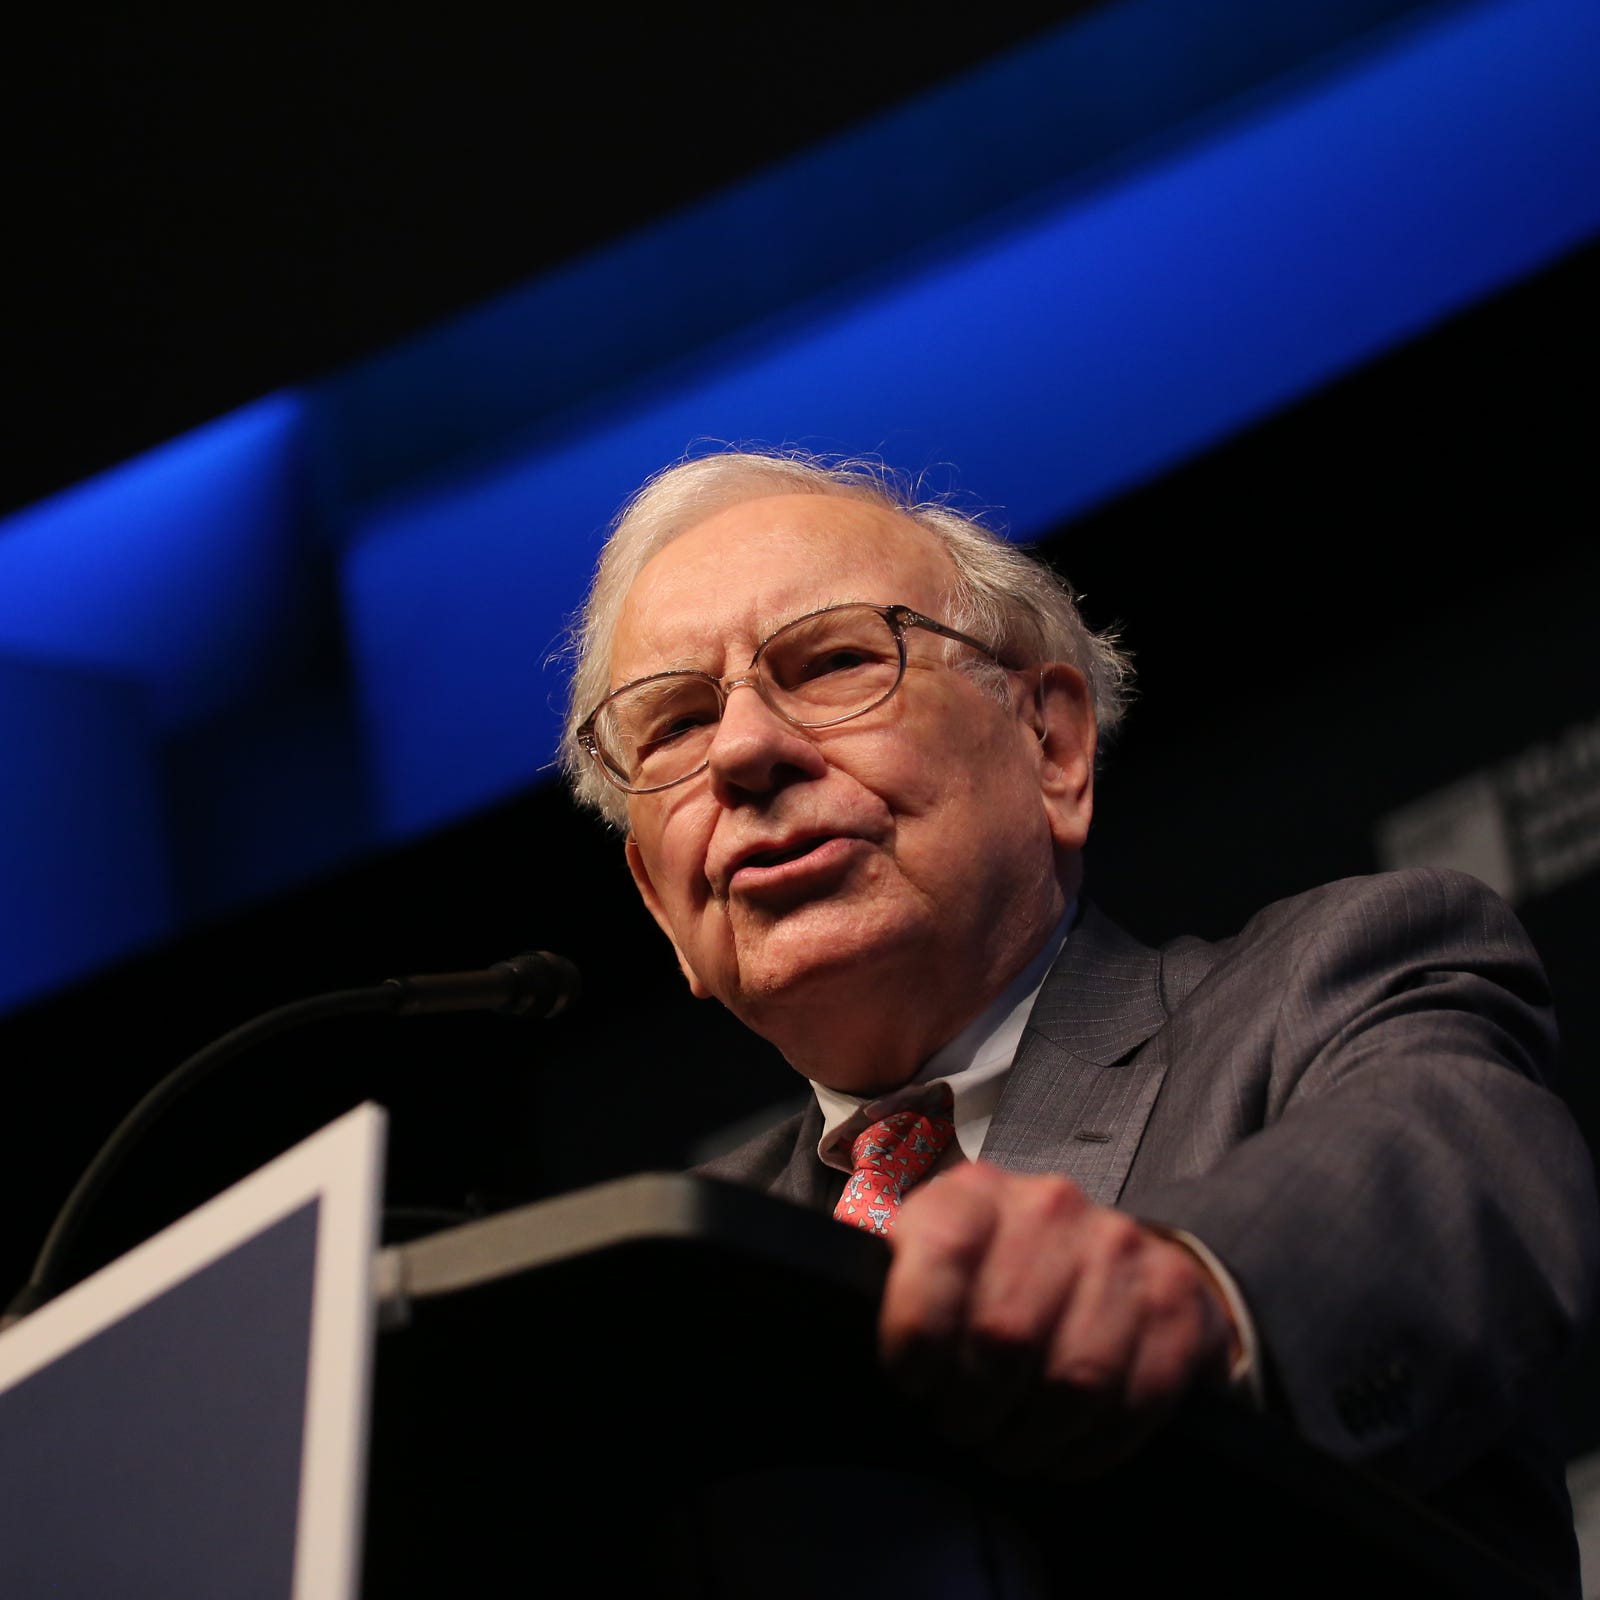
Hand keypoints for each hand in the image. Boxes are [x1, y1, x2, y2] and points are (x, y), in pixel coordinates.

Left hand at [879, 1161, 1239, 1479]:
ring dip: (1031, 1438)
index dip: (916, 1337)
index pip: (938, 1255)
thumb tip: (835, 1301)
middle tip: (961, 1427)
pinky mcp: (1173, 1302)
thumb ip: (884, 1271)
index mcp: (976, 1193)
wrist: (1113, 1259)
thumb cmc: (995, 1271)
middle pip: (1003, 1336)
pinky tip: (1061, 1448)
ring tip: (1008, 1445)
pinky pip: (1133, 1404)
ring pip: (1073, 1381)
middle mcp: (1051, 1207)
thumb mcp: (926, 1251)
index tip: (911, 1382)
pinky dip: (1089, 1448)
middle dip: (972, 1408)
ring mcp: (1120, 1250)